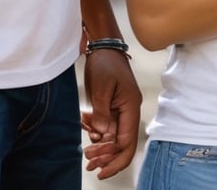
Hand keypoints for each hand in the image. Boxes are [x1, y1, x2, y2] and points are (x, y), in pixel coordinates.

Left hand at [81, 48, 141, 178]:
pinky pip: (105, 128)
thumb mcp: (102, 87)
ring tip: (85, 151)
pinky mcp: (111, 108)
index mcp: (131, 106)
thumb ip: (102, 112)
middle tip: (89, 164)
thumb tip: (102, 134)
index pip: (127, 141)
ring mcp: (120, 110)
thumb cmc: (106, 62)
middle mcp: (128, 111)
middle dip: (107, 157)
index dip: (115, 158)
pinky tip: (85, 125)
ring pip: (112, 138)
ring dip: (99, 146)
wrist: (103, 47)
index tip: (100, 169)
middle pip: (122, 144)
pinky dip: (95, 132)